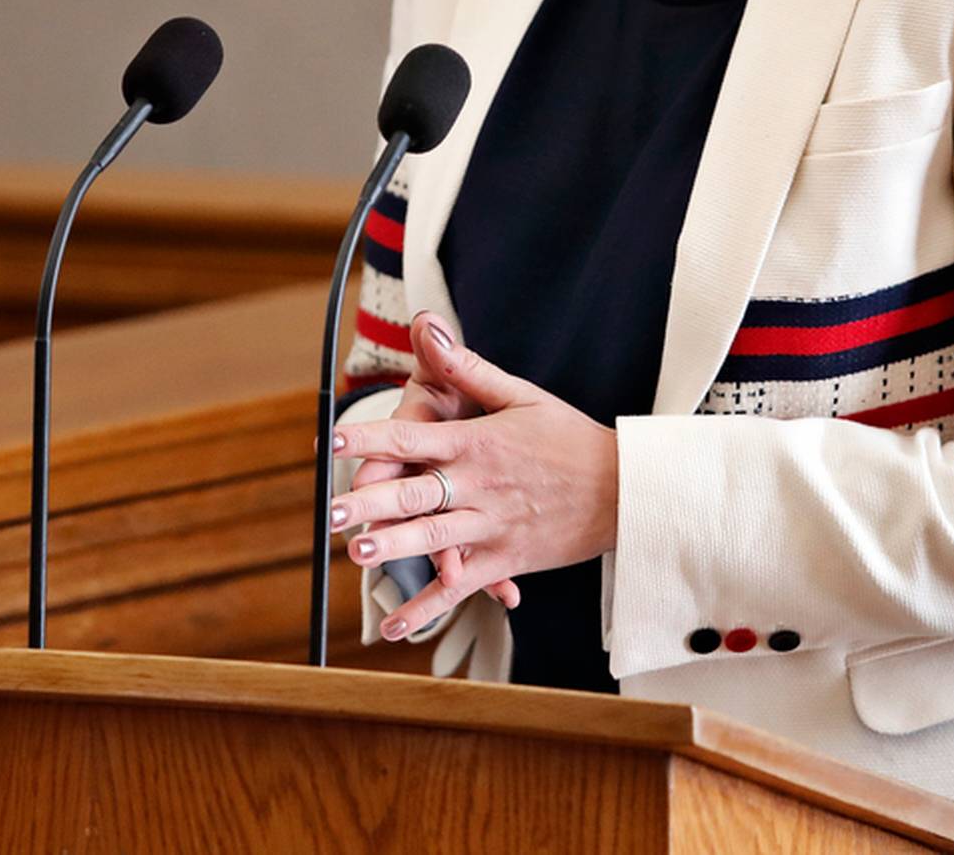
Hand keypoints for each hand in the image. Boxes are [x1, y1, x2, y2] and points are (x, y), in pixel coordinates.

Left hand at [331, 312, 618, 640]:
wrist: (623, 488)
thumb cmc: (569, 437)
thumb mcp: (521, 395)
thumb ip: (467, 368)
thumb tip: (428, 326)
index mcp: (477, 442)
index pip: (412, 437)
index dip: (370, 438)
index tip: (333, 440)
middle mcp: (479, 485)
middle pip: (416, 493)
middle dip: (370, 501)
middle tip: (331, 510)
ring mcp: (491, 526)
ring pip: (435, 539)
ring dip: (395, 547)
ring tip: (358, 553)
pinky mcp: (504, 559)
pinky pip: (461, 587)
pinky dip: (426, 608)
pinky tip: (393, 627)